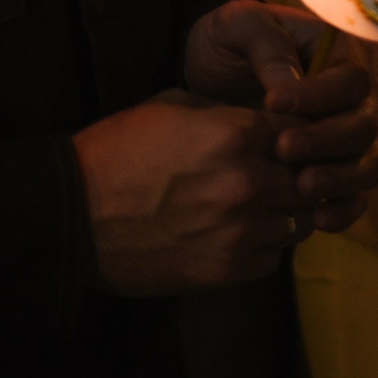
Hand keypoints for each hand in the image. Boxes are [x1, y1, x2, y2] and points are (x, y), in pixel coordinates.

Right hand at [75, 92, 318, 293]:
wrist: (67, 217)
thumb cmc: (115, 153)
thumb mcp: (171, 106)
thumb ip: (228, 112)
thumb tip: (268, 117)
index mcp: (235, 135)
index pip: (303, 132)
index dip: (299, 136)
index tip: (291, 142)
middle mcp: (246, 183)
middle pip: (310, 178)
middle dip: (301, 175)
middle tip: (286, 176)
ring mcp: (238, 232)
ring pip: (300, 221)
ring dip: (288, 213)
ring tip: (266, 206)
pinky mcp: (224, 271)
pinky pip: (273, 258)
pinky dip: (266, 246)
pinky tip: (243, 234)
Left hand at [183, 0, 377, 226]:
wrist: (199, 84)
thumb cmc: (223, 46)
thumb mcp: (237, 26)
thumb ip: (264, 43)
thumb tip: (290, 86)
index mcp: (339, 58)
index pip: (352, 78)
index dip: (320, 94)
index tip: (274, 102)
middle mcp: (353, 101)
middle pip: (365, 125)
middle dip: (327, 141)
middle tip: (283, 149)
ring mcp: (345, 141)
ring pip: (370, 164)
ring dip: (341, 178)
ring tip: (301, 188)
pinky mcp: (331, 174)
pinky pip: (355, 197)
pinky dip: (344, 210)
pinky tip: (317, 219)